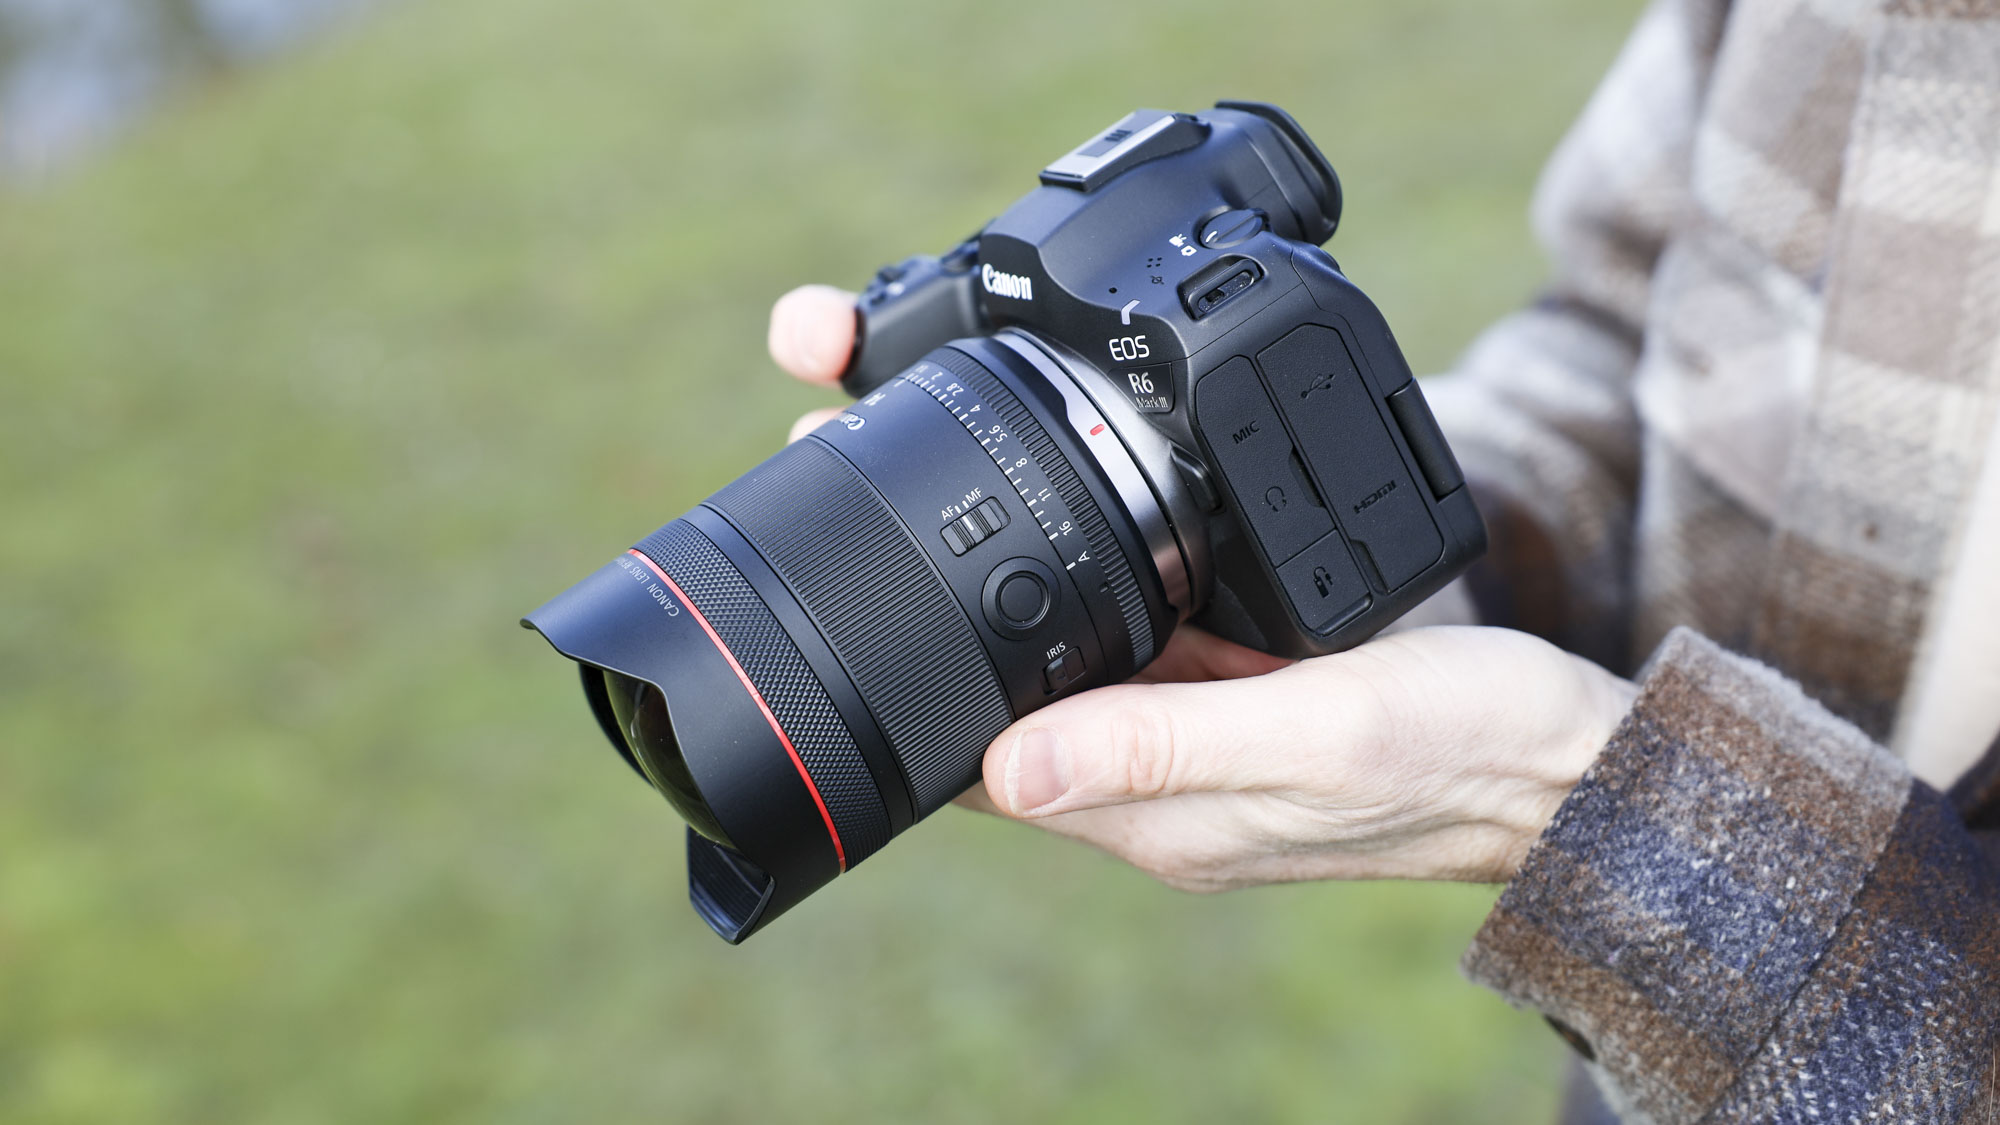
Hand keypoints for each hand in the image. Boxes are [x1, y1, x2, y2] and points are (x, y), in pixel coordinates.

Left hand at [767, 286, 1636, 887]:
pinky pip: (1135, 646)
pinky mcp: (1234, 702)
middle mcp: (1154, 786)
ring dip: (1010, 592)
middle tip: (876, 486)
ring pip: (1065, 663)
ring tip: (950, 479)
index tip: (851, 579)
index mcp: (1153, 813)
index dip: (911, 675)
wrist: (1572, 760)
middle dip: (939, 613)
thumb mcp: (1317, 733)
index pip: (981, 760)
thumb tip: (1001, 770)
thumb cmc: (1465, 752)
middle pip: (1006, 699)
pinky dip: (1096, 590)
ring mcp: (1192, 743)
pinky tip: (1088, 524)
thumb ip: (1164, 746)